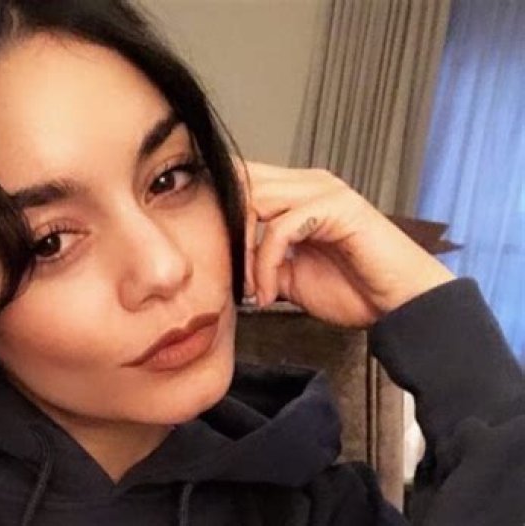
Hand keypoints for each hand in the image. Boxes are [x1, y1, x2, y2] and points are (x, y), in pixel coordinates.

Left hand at [238, 161, 455, 327]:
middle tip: (225, 273)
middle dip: (223, 229)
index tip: (211, 259)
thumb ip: (262, 261)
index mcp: (297, 193)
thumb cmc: (354, 289)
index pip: (243, 182)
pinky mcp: (336, 207)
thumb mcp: (290, 276)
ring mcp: (324, 191)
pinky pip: (280, 228)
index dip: (218, 214)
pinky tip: (268, 293)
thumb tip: (229, 263)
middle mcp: (309, 183)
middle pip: (242, 183)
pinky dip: (265, 264)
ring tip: (250, 288)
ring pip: (255, 199)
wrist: (400, 306)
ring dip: (243, 250)